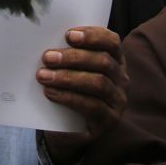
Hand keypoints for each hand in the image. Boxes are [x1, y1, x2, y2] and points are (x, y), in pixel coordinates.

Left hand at [37, 26, 127, 164]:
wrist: (71, 129)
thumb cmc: (70, 91)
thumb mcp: (71, 70)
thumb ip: (66, 56)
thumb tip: (44, 40)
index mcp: (115, 60)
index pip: (112, 42)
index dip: (92, 36)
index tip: (68, 35)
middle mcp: (121, 79)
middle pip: (103, 61)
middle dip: (73, 57)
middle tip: (47, 57)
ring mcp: (118, 100)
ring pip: (98, 83)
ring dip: (68, 77)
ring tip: (44, 76)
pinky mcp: (109, 120)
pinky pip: (92, 106)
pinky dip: (68, 97)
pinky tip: (50, 93)